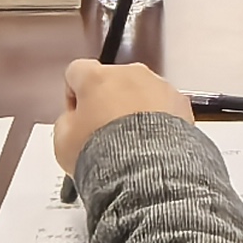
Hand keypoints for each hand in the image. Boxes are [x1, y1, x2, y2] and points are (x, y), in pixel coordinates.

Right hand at [57, 59, 191, 172]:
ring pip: (141, 92)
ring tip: (131, 143)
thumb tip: (73, 121)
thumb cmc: (106, 155)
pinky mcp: (179, 102)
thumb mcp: (63, 142)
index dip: (74, 93)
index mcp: (95, 78)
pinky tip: (152, 144)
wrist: (146, 170)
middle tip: (104, 133)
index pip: (77, 71)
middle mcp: (128, 74)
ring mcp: (157, 85)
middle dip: (108, 101)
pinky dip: (158, 120)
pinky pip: (164, 106)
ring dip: (135, 110)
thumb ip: (66, 122)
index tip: (77, 113)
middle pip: (112, 80)